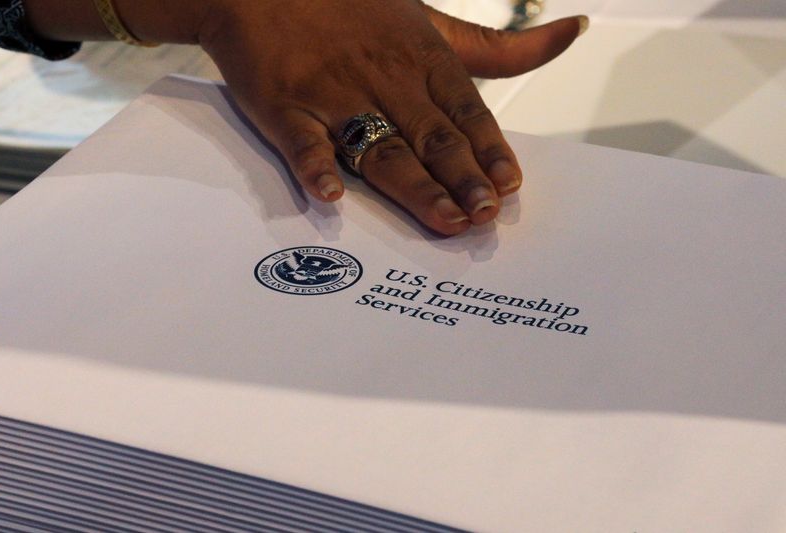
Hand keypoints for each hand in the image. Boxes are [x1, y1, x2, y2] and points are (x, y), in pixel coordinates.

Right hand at [200, 1, 584, 234]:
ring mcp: (333, 94)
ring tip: (443, 219)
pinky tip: (332, 196)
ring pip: (380, 145)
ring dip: (412, 185)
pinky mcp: (285, 107)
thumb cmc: (353, 6)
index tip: (510, 185)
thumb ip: (497, 46)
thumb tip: (571, 31)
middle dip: (462, 178)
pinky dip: (315, 167)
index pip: (466, 112)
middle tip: (484, 215)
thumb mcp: (430, 21)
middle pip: (431, 136)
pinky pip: (302, 141)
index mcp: (421, 59)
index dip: (490, 150)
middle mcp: (384, 80)